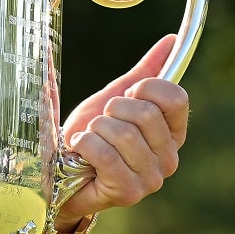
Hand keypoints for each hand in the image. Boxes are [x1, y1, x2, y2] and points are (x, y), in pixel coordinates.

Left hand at [57, 34, 188, 229]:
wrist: (59, 170)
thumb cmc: (92, 136)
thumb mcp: (115, 98)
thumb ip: (145, 72)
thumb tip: (172, 40)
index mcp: (173, 133)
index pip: (175, 97)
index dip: (143, 89)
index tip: (124, 98)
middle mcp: (169, 158)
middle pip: (145, 113)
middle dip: (111, 110)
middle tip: (100, 124)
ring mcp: (151, 179)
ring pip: (123, 133)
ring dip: (95, 130)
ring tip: (89, 140)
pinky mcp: (128, 193)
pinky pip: (105, 155)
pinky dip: (84, 145)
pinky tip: (80, 151)